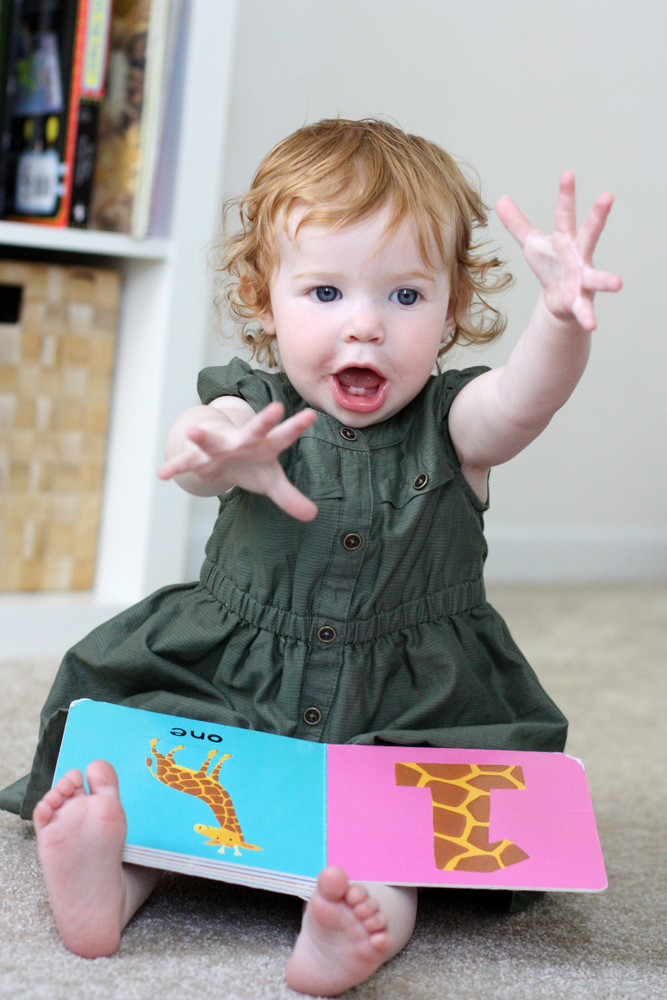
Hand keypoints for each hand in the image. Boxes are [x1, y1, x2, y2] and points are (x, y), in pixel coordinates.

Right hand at [158, 402, 318, 521]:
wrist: (221, 452)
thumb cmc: (251, 464)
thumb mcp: (270, 481)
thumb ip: (290, 496)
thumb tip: (312, 515)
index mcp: (264, 445)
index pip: (283, 436)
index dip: (296, 427)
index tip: (311, 415)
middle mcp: (242, 441)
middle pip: (254, 429)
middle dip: (264, 420)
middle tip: (277, 407)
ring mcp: (219, 447)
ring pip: (211, 440)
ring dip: (202, 436)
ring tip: (191, 431)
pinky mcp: (198, 457)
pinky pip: (185, 462)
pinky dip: (175, 467)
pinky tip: (162, 474)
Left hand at [496, 171, 621, 331]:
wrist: (558, 301)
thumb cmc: (550, 267)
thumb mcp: (531, 244)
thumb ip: (518, 224)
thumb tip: (501, 198)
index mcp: (565, 240)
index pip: (564, 213)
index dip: (565, 194)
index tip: (568, 173)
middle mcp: (578, 255)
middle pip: (589, 233)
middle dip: (597, 216)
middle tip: (608, 196)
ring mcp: (582, 278)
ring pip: (596, 276)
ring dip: (606, 280)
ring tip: (618, 283)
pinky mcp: (579, 300)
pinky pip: (584, 309)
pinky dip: (587, 316)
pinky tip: (592, 324)